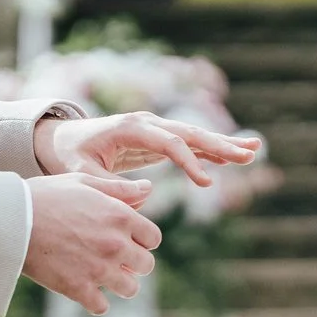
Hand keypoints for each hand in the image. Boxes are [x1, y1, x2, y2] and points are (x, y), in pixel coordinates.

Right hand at [22, 172, 159, 314]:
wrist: (11, 219)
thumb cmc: (46, 196)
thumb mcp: (84, 182)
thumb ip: (119, 189)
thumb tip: (148, 188)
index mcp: (121, 217)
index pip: (153, 239)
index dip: (141, 239)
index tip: (127, 239)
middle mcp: (116, 245)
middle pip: (145, 265)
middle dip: (133, 263)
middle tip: (114, 258)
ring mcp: (99, 269)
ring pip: (129, 289)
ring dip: (119, 283)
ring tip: (101, 275)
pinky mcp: (78, 288)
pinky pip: (101, 306)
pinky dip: (95, 301)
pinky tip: (84, 288)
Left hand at [35, 112, 259, 186]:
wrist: (62, 140)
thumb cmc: (69, 156)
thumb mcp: (81, 173)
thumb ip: (109, 184)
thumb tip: (146, 194)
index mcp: (131, 127)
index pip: (169, 142)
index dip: (189, 161)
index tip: (206, 183)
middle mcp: (148, 123)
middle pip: (190, 133)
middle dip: (220, 143)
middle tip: (249, 154)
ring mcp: (156, 129)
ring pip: (195, 136)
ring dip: (223, 144)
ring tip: (255, 149)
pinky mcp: (158, 140)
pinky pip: (189, 144)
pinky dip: (211, 150)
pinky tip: (233, 157)